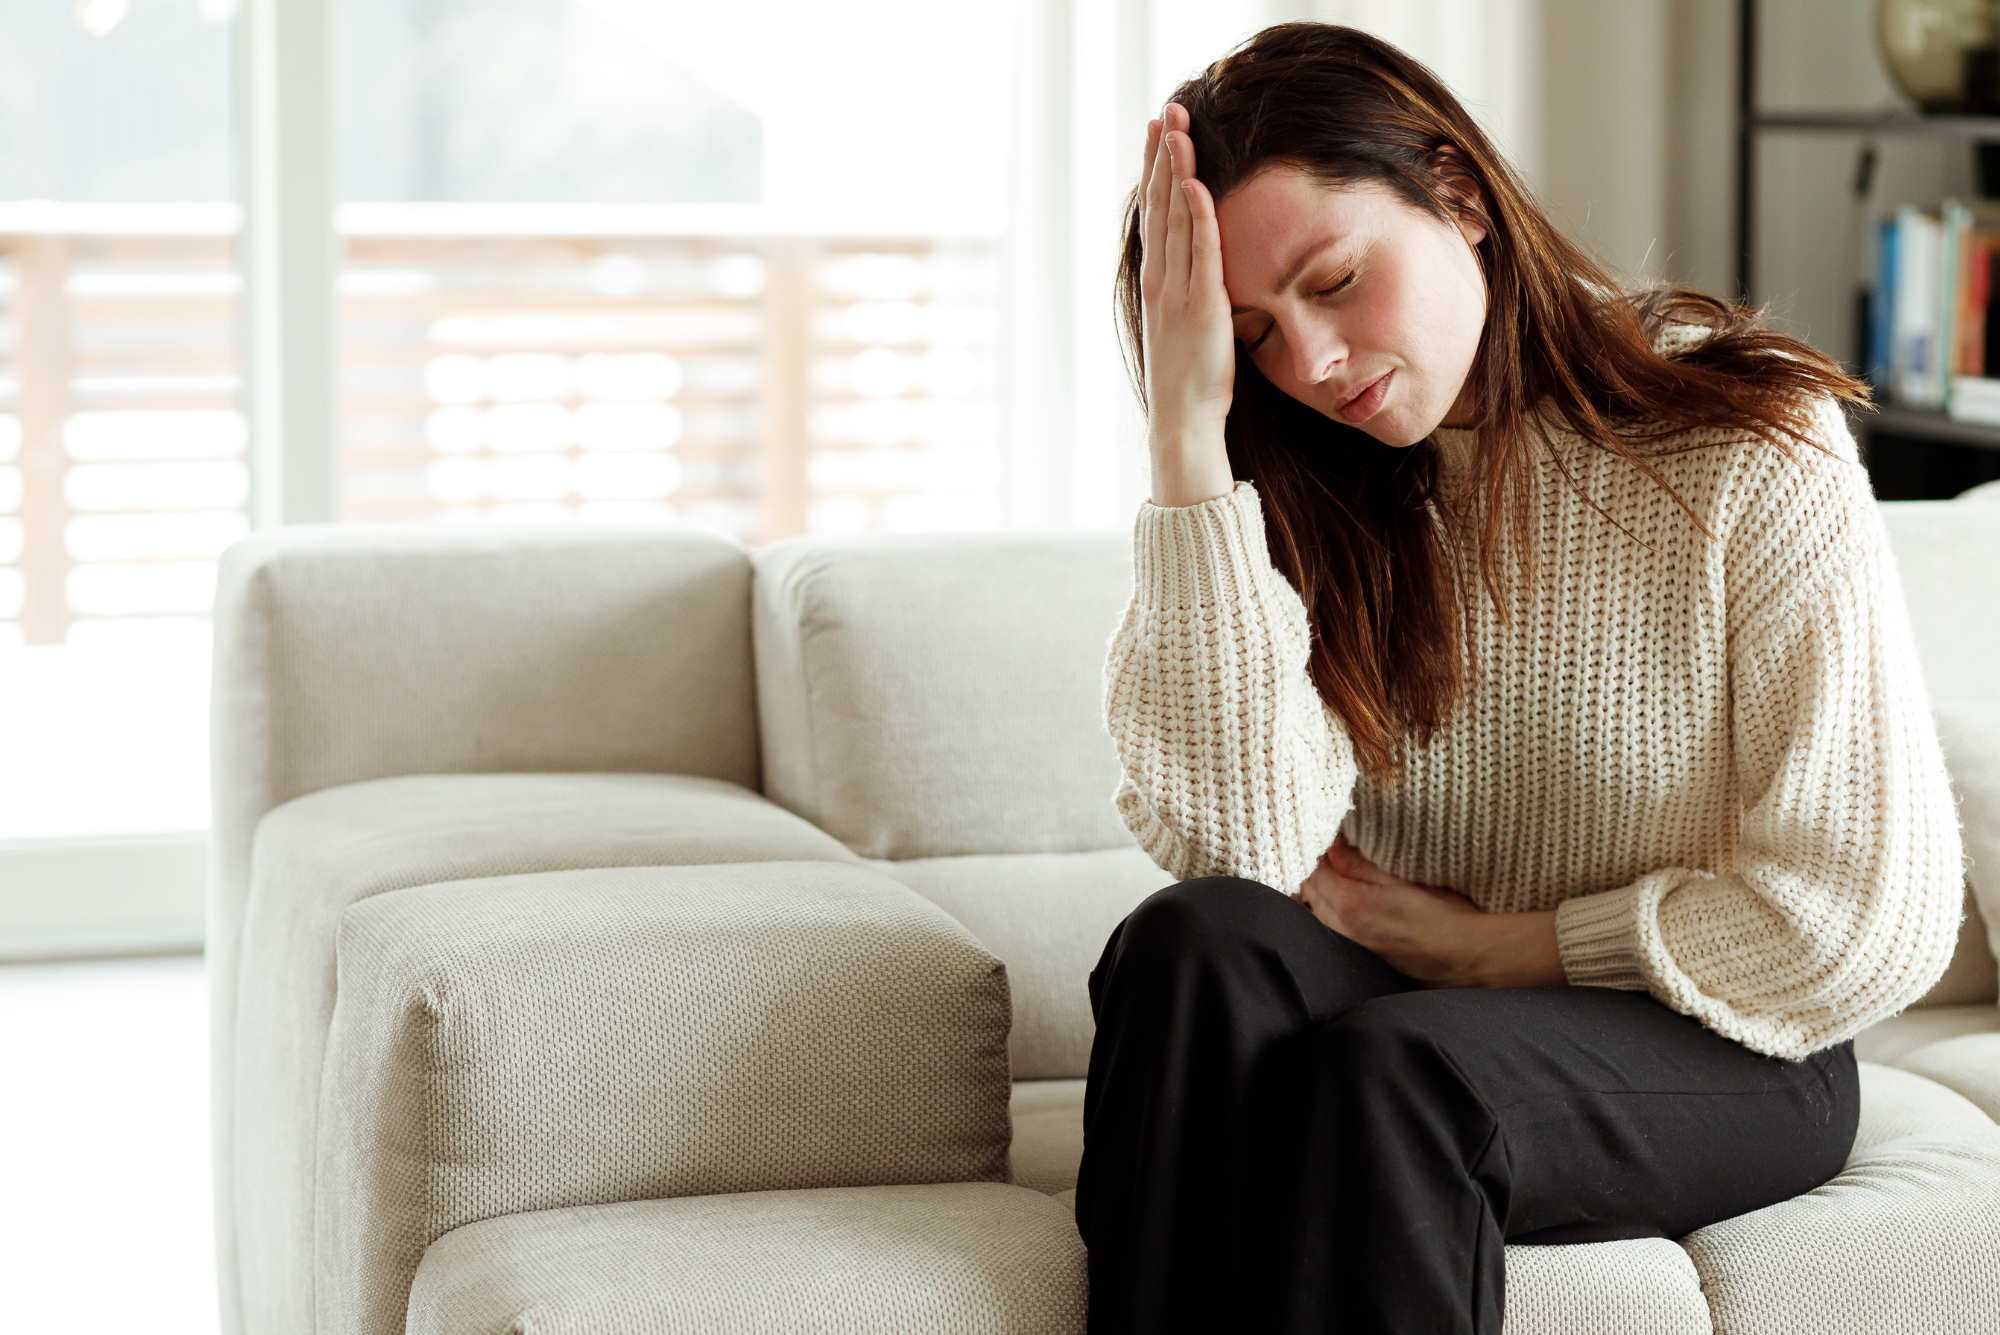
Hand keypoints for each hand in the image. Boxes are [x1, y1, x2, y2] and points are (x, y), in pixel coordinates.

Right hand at [1138, 103, 1235, 507]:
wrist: (1183, 422)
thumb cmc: (1191, 383)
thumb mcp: (1187, 328)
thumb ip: (1192, 294)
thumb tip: (1204, 273)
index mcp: (1158, 283)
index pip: (1157, 214)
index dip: (1157, 172)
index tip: (1160, 135)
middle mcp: (1161, 280)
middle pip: (1160, 205)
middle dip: (1162, 157)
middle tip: (1165, 112)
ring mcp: (1177, 292)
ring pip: (1175, 219)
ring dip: (1177, 172)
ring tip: (1177, 130)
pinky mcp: (1200, 307)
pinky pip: (1199, 252)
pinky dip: (1198, 216)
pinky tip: (1196, 184)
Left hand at [1296, 834, 1565, 987]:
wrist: (1465, 958)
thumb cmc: (1443, 916)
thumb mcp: (1402, 879)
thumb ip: (1362, 864)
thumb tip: (1333, 846)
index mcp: (1349, 904)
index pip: (1312, 871)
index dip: (1314, 849)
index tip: (1323, 832)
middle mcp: (1342, 929)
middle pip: (1308, 892)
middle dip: (1313, 867)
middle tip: (1327, 845)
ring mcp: (1350, 945)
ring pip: (1317, 911)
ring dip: (1320, 889)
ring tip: (1335, 868)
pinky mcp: (1362, 954)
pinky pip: (1331, 926)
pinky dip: (1329, 908)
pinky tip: (1345, 896)